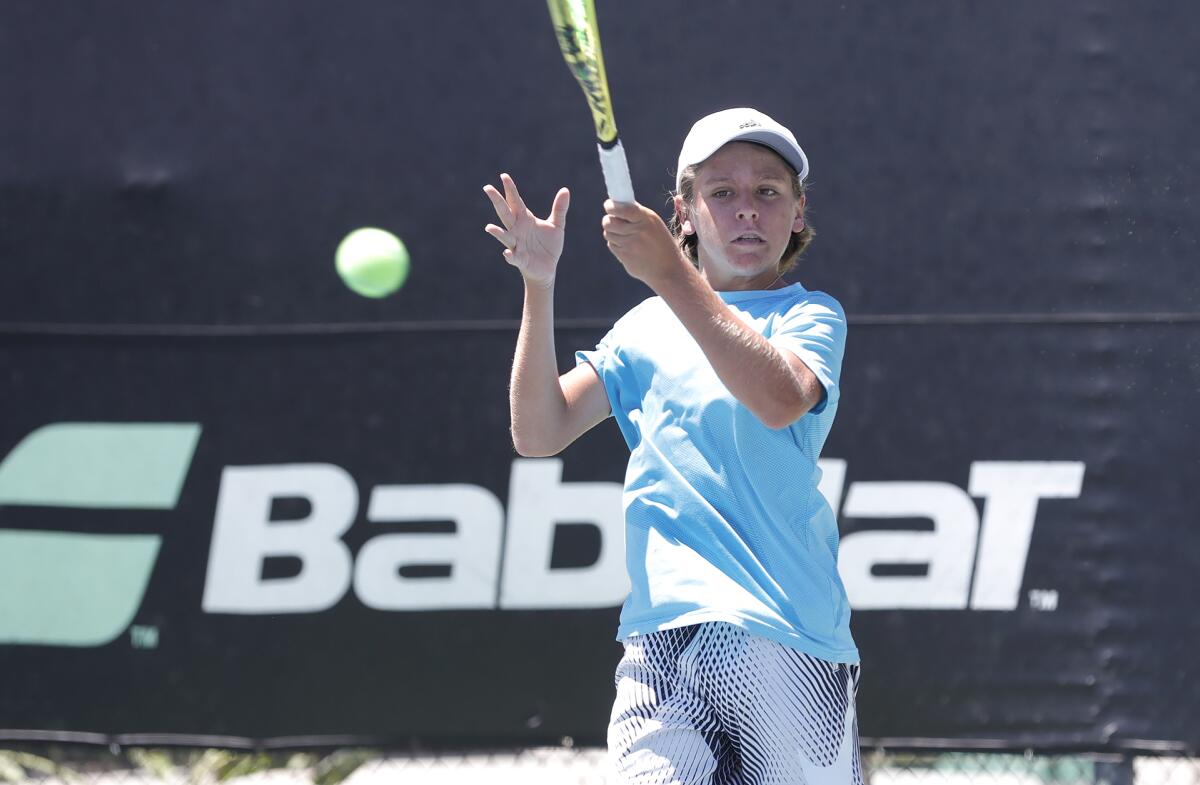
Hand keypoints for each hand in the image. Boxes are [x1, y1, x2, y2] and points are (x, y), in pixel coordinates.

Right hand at [483, 174, 569, 288]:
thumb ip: (559, 209)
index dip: (510, 189)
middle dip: (497, 201)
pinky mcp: (520, 259)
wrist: (548, 269)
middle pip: (505, 213)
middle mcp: (517, 230)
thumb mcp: (557, 226)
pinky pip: (513, 257)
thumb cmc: (548, 246)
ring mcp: (517, 244)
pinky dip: (510, 256)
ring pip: (505, 235)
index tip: (503, 176)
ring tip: (489, 228)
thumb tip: (565, 190)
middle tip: (487, 188)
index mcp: (525, 219)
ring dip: (497, 232)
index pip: (515, 201)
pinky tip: (507, 253)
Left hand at [601, 200, 688, 287]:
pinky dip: (616, 244)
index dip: (611, 206)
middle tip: (613, 221)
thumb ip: (636, 214)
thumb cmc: (661, 243)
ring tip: (624, 235)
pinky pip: (611, 245)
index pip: (622, 209)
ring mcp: (630, 245)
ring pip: (608, 233)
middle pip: (609, 222)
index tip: (608, 205)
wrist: (667, 269)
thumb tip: (617, 203)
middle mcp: (638, 231)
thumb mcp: (654, 223)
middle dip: (608, 220)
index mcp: (646, 219)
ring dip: (612, 233)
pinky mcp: (624, 257)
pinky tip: (628, 247)